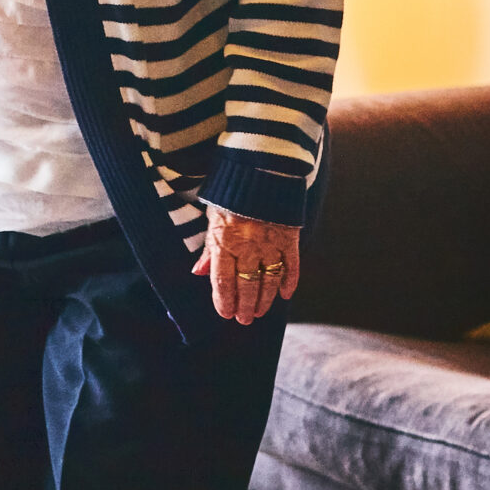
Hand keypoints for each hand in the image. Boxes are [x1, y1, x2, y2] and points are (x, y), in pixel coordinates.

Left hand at [193, 205, 299, 324]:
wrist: (260, 169)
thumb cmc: (231, 194)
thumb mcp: (213, 217)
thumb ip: (209, 248)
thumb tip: (197, 272)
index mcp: (225, 240)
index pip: (223, 280)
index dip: (224, 300)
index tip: (226, 314)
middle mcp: (248, 245)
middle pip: (246, 285)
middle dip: (245, 306)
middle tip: (245, 320)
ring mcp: (270, 243)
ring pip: (269, 280)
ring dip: (265, 299)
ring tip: (260, 312)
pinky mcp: (289, 237)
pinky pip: (291, 266)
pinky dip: (289, 281)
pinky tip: (285, 294)